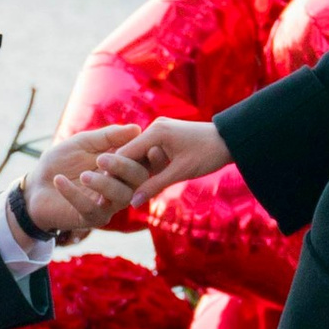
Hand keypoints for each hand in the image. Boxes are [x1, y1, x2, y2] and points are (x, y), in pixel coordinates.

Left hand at [21, 123, 146, 242]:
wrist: (35, 186)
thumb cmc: (61, 162)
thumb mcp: (83, 143)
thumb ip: (108, 137)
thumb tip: (137, 129)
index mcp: (123, 168)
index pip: (145, 162)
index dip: (150, 155)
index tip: (146, 146)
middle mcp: (121, 187)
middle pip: (138, 180)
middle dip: (123, 167)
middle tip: (102, 159)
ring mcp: (108, 205)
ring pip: (121, 197)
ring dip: (104, 184)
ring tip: (83, 175)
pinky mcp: (90, 219)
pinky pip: (90, 209)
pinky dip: (74, 194)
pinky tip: (58, 180)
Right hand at [104, 116, 230, 205]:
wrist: (230, 140)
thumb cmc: (208, 154)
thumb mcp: (180, 172)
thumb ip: (154, 186)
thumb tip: (132, 202)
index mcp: (155, 132)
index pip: (125, 153)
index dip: (111, 172)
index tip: (98, 188)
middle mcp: (155, 127)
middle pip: (129, 152)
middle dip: (117, 171)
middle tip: (101, 190)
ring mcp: (160, 129)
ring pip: (138, 152)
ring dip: (129, 169)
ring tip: (114, 187)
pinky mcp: (166, 134)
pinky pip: (148, 151)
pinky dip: (142, 164)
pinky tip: (134, 178)